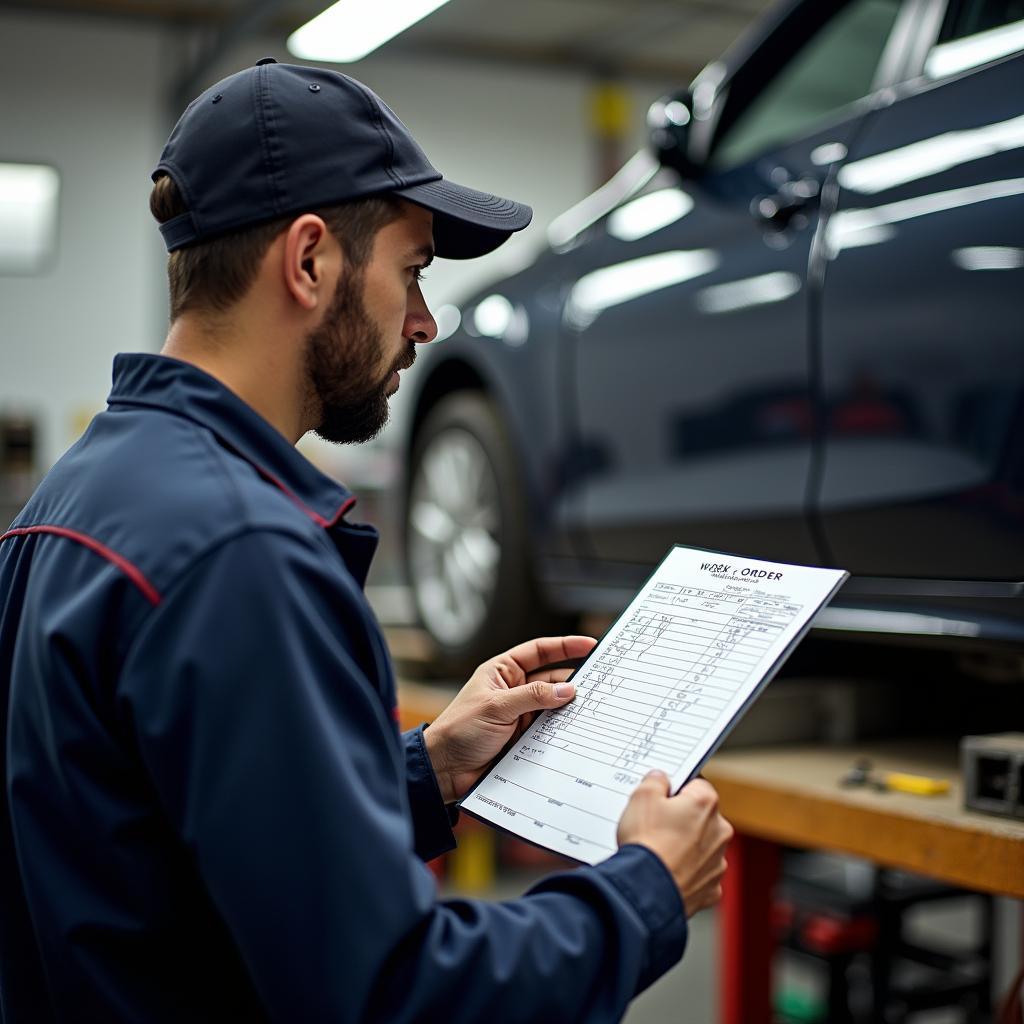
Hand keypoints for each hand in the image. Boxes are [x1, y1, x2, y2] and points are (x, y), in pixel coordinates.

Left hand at [424, 636, 596, 802]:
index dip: (565, 646)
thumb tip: (567, 690)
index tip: (590, 645)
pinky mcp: (525, 738)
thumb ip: (533, 696)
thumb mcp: (497, 707)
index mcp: (502, 672)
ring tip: (592, 708)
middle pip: (552, 679)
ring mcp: (521, 715)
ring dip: (570, 708)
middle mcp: (514, 690)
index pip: (539, 652)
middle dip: (574, 681)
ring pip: (554, 706)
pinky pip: (551, 730)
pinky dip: (564, 730)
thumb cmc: (460, 730)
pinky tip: (577, 730)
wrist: (446, 769)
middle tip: (600, 682)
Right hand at [617, 771, 733, 916]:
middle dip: (682, 818)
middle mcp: (719, 830)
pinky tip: (667, 870)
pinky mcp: (711, 887)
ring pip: (702, 845)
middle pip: (701, 815)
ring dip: (686, 846)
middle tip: (656, 825)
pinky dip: (687, 872)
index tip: (662, 797)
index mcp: (706, 803)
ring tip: (659, 850)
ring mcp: (718, 861)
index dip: (676, 790)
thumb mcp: (641, 797)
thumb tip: (660, 779)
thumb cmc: (646, 843)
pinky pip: (700, 873)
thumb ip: (655, 780)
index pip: (696, 784)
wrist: (646, 891)